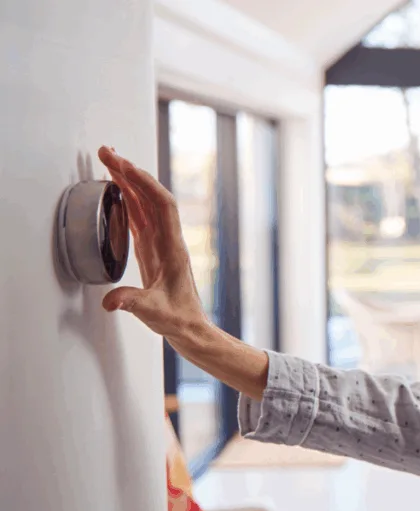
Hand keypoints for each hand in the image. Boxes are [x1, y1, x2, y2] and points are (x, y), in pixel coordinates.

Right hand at [96, 146, 209, 338]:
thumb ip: (132, 303)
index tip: (124, 166)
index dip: (144, 183)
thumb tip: (111, 301)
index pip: (162, 205)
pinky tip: (118, 190)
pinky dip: (128, 199)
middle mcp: (168, 239)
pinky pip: (140, 216)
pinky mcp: (152, 249)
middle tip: (107, 152)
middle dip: (131, 172)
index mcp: (172, 247)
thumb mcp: (154, 312)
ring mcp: (160, 243)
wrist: (189, 327)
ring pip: (145, 204)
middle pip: (151, 196)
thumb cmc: (178, 318)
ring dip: (128, 181)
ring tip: (109, 161)